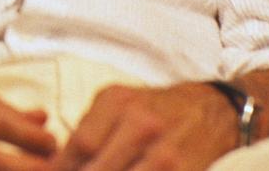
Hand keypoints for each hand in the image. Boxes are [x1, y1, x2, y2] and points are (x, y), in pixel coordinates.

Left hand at [53, 83, 237, 170]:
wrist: (216, 111)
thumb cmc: (157, 110)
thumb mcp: (120, 104)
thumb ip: (88, 130)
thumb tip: (52, 167)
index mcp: (118, 103)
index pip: (78, 146)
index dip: (60, 169)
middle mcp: (142, 124)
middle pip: (96, 169)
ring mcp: (166, 154)